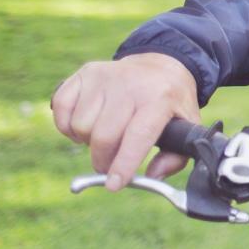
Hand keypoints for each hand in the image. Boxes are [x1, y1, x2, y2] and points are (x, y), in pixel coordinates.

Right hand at [51, 53, 199, 190]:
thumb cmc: (170, 102)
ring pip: (80, 126)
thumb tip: (152, 175)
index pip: (138, 136)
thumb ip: (175, 156)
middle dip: (103, 161)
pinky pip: (61, 109)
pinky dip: (68, 126)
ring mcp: (105, 76)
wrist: (159, 64)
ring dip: (87, 141)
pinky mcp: (85, 73)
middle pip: (104, 137)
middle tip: (109, 166)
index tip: (114, 185)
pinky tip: (87, 124)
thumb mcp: (187, 124)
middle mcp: (130, 84)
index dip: (123, 164)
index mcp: (160, 97)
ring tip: (105, 134)